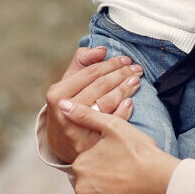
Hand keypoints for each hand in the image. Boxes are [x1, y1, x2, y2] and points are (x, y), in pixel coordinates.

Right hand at [45, 46, 141, 162]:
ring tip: (136, 80)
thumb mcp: (69, 81)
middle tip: (136, 68)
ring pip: (107, 103)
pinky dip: (123, 111)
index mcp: (57, 93)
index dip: (110, 64)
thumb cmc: (68, 103)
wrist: (60, 140)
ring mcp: (77, 129)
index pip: (90, 73)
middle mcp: (65, 111)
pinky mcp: (90, 143)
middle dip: (121, 74)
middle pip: (100, 86)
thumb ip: (83, 60)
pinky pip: (111, 124)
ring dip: (125, 89)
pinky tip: (131, 101)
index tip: (125, 59)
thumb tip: (102, 50)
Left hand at [67, 105, 179, 193]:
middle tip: (117, 181)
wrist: (163, 180)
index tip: (113, 166)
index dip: (96, 166)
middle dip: (94, 184)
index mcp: (81, 162)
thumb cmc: (141, 152)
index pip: (81, 167)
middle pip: (82, 185)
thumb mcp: (113, 126)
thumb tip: (61, 105)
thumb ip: (85, 115)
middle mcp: (81, 185)